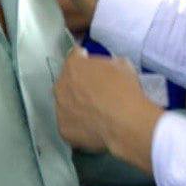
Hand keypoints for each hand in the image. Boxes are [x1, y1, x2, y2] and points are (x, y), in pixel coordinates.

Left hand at [54, 48, 161, 171]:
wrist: (126, 123)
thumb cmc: (125, 92)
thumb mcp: (122, 65)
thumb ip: (108, 64)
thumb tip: (106, 69)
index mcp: (74, 66)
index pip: (74, 56)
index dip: (84, 60)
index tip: (89, 64)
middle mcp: (61, 86)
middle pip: (67, 82)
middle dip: (78, 85)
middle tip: (95, 93)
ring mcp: (60, 109)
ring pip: (66, 105)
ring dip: (76, 106)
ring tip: (96, 113)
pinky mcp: (63, 129)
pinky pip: (70, 125)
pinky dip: (79, 125)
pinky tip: (93, 126)